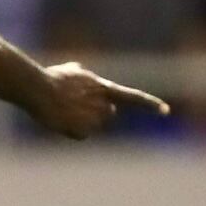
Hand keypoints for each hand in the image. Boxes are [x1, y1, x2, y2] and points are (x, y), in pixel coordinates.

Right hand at [28, 62, 170, 139]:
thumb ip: (81, 74)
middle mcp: (104, 105)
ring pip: (94, 126)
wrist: (39, 90)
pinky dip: (72, 130)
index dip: (149, 104)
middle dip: (97, 112)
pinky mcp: (83, 131)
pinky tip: (61, 120)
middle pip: (108, 114)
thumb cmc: (50, 78)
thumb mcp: (70, 71)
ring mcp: (94, 119)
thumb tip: (77, 71)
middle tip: (76, 105)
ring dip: (82, 121)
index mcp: (103, 89)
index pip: (133, 97)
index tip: (166, 111)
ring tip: (64, 111)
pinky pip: (81, 135)